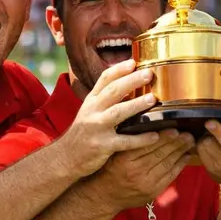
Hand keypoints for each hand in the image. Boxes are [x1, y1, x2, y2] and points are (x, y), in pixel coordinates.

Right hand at [60, 59, 161, 175]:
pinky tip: (155, 135)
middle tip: (149, 73)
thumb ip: (105, 99)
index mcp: (91, 101)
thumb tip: (129, 85)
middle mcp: (92, 111)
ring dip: (136, 105)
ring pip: (118, 113)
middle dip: (132, 81)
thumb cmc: (83, 133)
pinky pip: (125, 141)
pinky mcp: (102, 146)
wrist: (65, 158)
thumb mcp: (89, 112)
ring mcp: (96, 128)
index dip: (119, 69)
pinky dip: (140, 139)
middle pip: (113, 91)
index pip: (104, 79)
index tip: (134, 61)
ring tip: (153, 99)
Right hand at [92, 130, 194, 209]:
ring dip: (181, 152)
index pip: (147, 145)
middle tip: (187, 133)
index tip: (174, 128)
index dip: (163, 137)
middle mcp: (136, 172)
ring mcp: (146, 184)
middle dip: (176, 142)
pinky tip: (186, 156)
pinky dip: (179, 165)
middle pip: (160, 154)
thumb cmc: (109, 171)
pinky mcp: (153, 192)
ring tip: (189, 141)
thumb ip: (130, 142)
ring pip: (167, 164)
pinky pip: (170, 177)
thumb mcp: (114, 154)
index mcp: (124, 160)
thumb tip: (149, 126)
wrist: (104, 197)